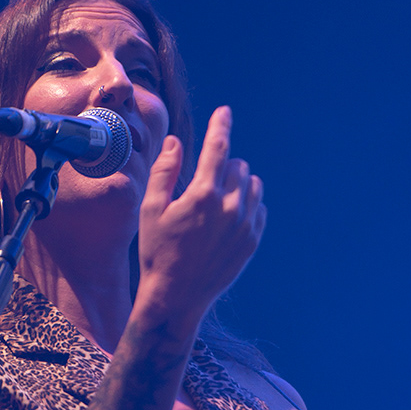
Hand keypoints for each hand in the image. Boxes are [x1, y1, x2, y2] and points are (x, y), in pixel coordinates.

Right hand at [136, 107, 265, 327]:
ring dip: (238, 183)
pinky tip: (228, 217)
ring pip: (252, 185)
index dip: (220, 125)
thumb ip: (165, 172)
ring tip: (217, 199)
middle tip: (204, 183)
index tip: (224, 112)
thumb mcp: (151, 210)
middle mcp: (229, 207)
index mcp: (202, 195)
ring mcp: (245, 226)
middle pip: (237, 165)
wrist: (176, 298)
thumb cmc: (157, 252)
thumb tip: (175, 142)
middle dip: (222, 166)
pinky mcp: (252, 242)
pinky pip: (259, 209)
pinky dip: (247, 205)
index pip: (218, 147)